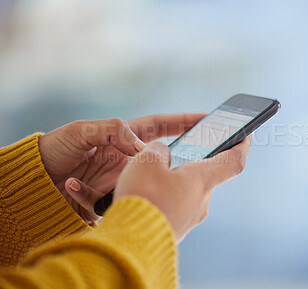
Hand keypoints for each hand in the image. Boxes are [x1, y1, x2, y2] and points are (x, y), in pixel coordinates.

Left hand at [38, 114, 205, 222]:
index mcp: (124, 138)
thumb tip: (142, 146)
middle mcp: (128, 158)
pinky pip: (115, 200)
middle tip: (184, 166)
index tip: (205, 119)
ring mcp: (121, 179)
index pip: (161, 126)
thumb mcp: (82, 131)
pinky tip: (73, 186)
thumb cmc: (56, 147)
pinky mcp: (111, 198)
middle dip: (173, 162)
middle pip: (159, 158)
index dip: (183, 122)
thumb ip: (113, 131)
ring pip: (142, 183)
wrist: (35, 179)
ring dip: (136, 187)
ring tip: (116, 185)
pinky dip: (94, 197)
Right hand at [114, 135, 251, 242]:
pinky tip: (150, 193)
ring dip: (177, 179)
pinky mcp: (177, 228)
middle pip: (206, 175)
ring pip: (189, 191)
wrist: (130, 244)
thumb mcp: (147, 161)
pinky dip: (168, 195)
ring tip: (155, 173)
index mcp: (202, 180)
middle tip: (182, 150)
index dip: (242, 145)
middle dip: (195, 162)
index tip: (246, 134)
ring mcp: (190, 217)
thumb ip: (158, 150)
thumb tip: (162, 155)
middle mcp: (202, 200)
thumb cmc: (143, 200)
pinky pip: (177, 205)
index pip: (234, 160)